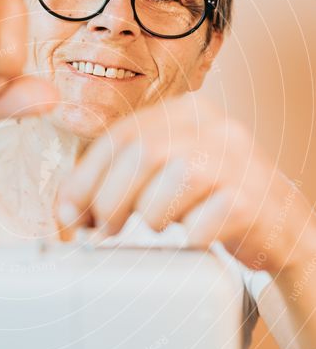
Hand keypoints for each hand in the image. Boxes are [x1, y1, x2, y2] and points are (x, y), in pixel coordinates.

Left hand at [57, 93, 312, 273]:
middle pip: (143, 154)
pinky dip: (189, 235)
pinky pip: (204, 220)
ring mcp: (239, 163)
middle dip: (110, 198)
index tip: (68, 211)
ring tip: (157, 226)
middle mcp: (217, 129)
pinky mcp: (253, 201)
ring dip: (151, 214)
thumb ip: (121, 178)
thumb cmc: (213, 200)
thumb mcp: (167, 175)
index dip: (86, 177)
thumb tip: (66, 207)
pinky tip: (194, 236)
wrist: (281, 228)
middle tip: (103, 229)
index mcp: (189, 112)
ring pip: (174, 180)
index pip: (122, 135)